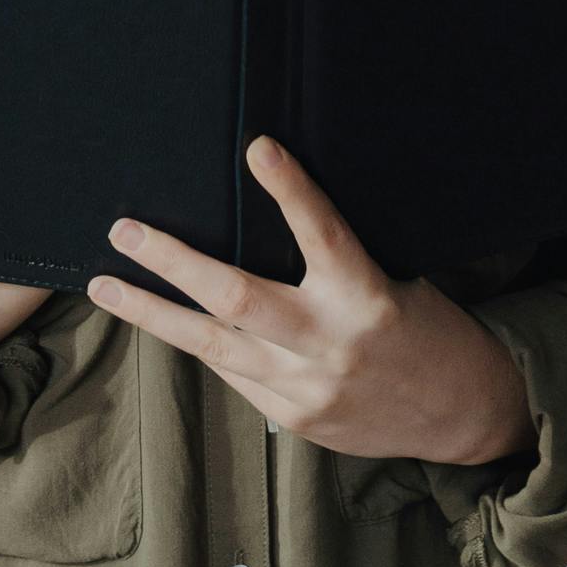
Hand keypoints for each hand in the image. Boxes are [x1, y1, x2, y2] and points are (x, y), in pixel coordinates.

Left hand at [85, 135, 533, 468]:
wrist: (460, 415)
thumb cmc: (426, 329)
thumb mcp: (396, 278)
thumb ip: (335, 261)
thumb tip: (266, 216)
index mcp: (368, 297)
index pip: (325, 233)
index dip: (291, 190)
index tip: (257, 147)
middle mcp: (331, 345)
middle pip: (236, 300)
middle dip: (172, 263)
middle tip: (124, 231)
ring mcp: (306, 389)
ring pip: (211, 346)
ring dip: (151, 312)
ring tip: (105, 285)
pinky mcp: (292, 419)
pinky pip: (231, 373)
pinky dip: (198, 342)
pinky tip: (163, 320)